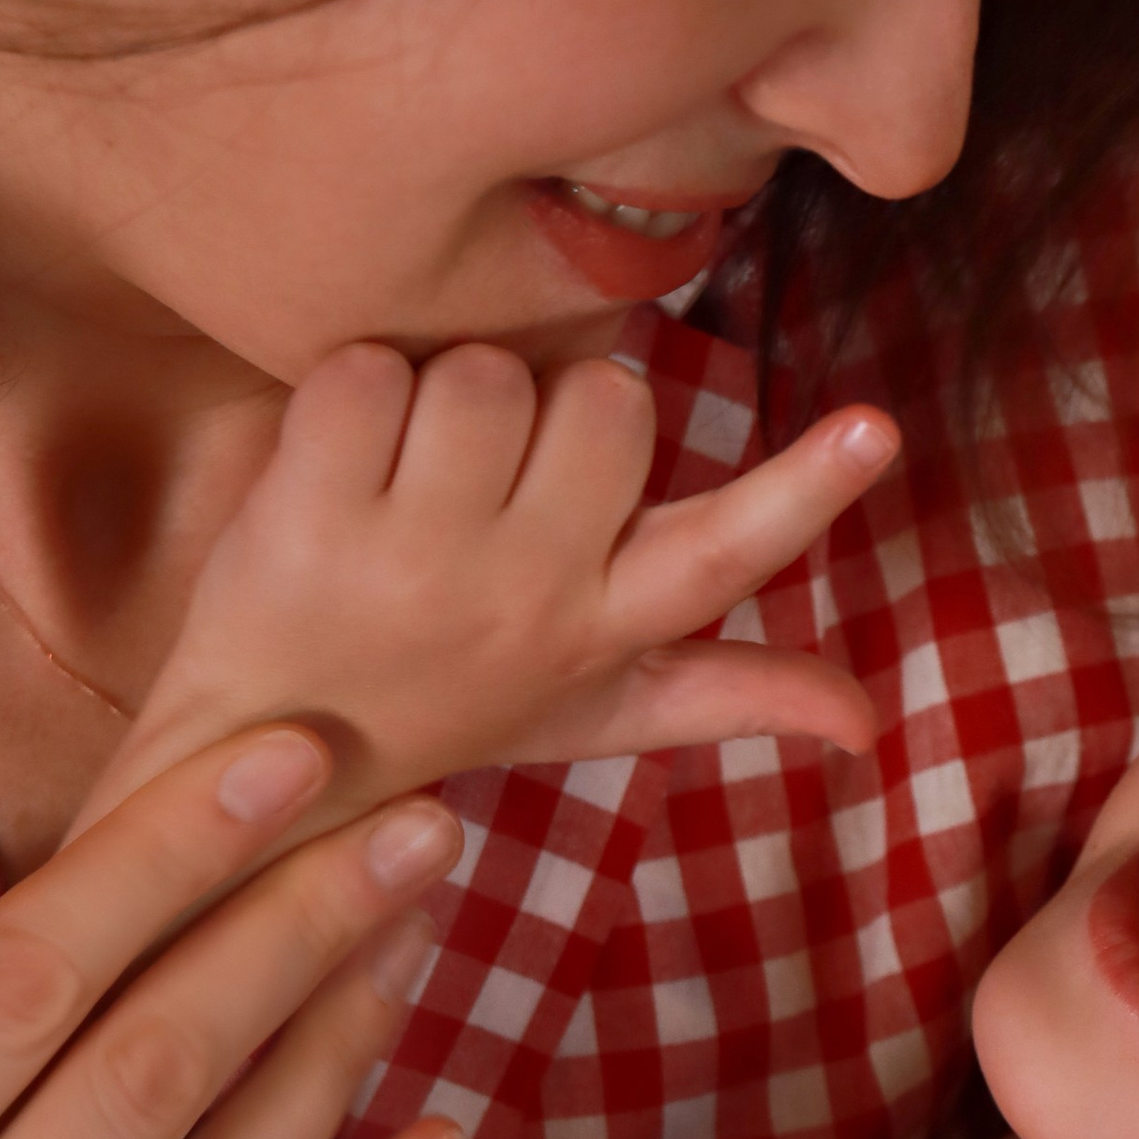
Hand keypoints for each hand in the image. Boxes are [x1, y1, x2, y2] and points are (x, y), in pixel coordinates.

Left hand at [77, 343, 897, 837]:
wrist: (262, 764)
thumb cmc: (446, 707)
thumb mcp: (593, 711)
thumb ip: (729, 693)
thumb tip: (869, 725)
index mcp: (603, 628)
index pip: (728, 552)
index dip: (806, 487)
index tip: (877, 428)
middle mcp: (525, 598)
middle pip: (606, 400)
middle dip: (552, 410)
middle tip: (489, 484)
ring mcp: (414, 561)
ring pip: (486, 375)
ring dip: (442, 401)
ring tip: (405, 484)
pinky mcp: (308, 520)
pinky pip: (369, 373)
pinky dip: (345, 394)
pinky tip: (332, 467)